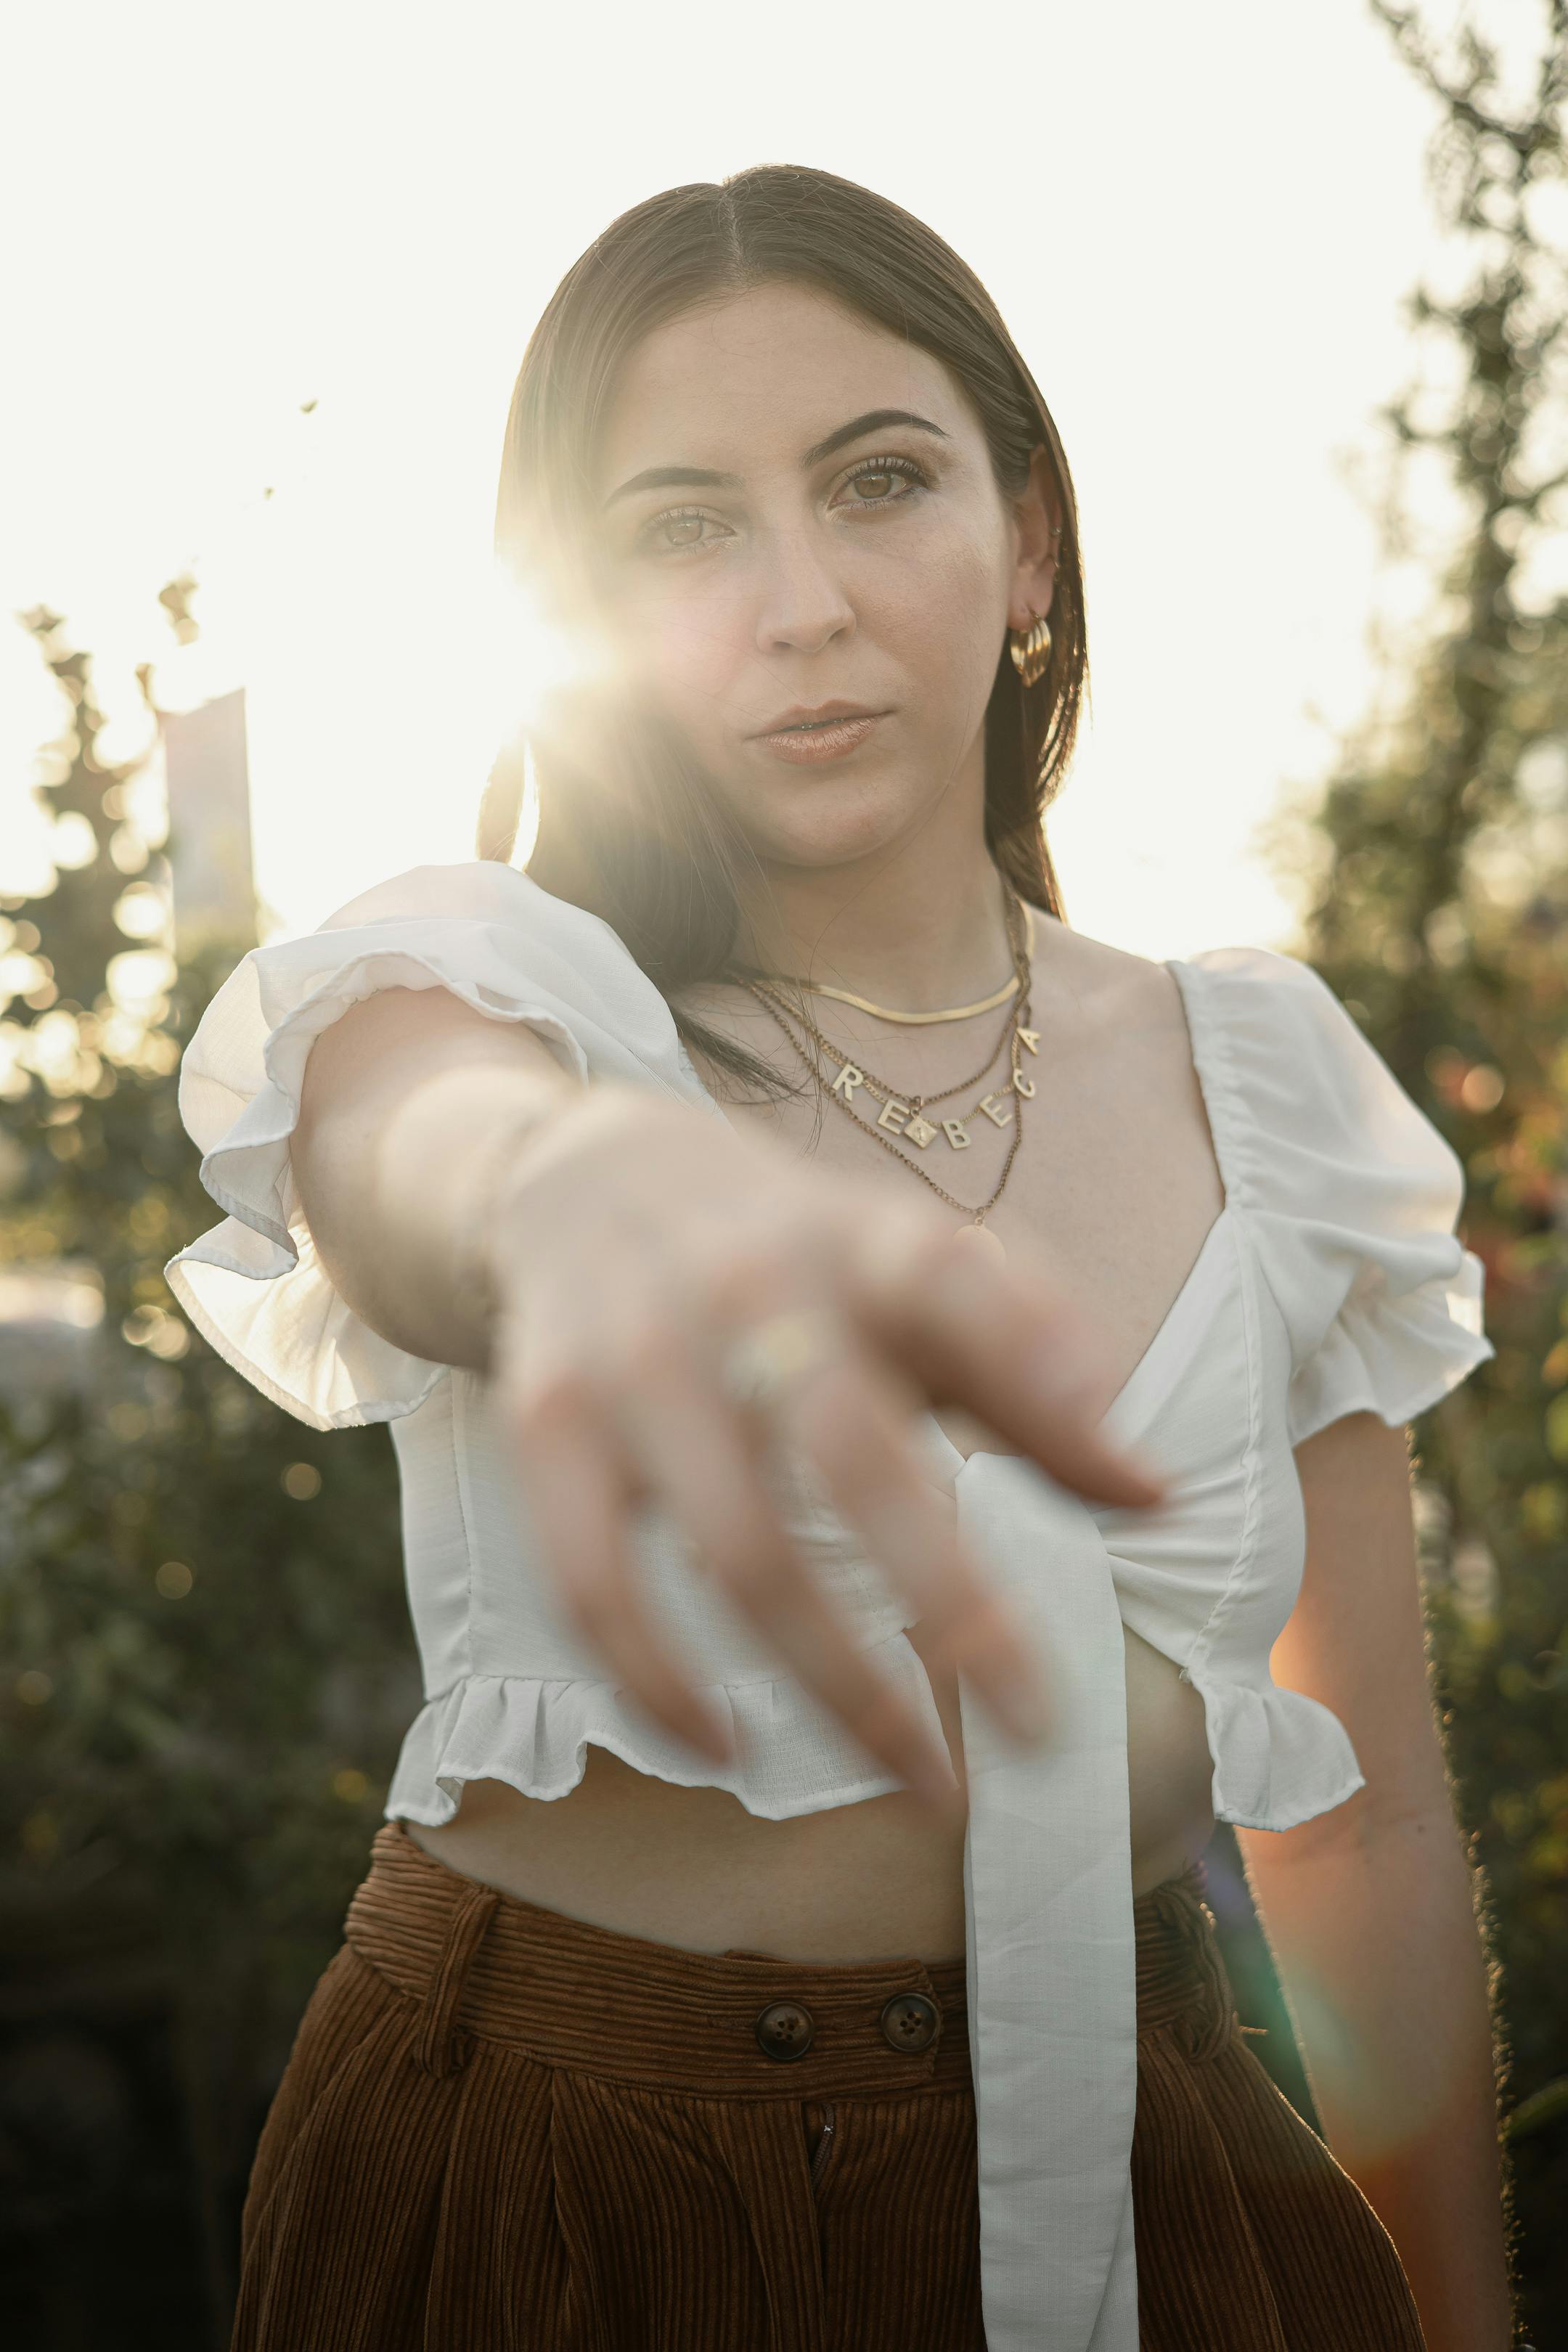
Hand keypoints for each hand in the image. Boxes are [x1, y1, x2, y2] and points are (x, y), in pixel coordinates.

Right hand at [488, 1085, 1164, 1815]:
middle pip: (852, 1455)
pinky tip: (729, 1749)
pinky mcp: (545, 1427)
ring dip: (838, 1686)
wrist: (581, 1181)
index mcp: (857, 1239)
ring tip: (925, 1783)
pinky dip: (658, 1683)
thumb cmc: (794, 1257)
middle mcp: (743, 1289)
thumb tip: (1152, 1492)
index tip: (1134, 1491)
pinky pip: (592, 1582)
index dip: (1041, 1372)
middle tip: (1040, 1728)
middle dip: (952, 1602)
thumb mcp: (911, 1266)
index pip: (951, 1285)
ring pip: (739, 1551)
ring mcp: (634, 1362)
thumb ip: (1032, 1362)